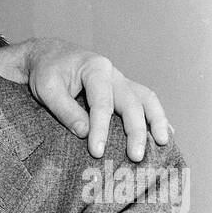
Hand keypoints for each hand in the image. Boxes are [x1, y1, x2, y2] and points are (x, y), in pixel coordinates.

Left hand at [0, 38, 169, 161]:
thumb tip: (85, 133)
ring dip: (156, 120)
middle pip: (132, 102)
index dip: (101, 129)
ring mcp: (120, 80)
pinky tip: (164, 133)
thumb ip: (65, 111)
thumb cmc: (46, 71)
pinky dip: (155, 116)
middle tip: (135, 157)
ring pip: (146, 98)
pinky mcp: (121, 89)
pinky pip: (144, 101)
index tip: (97, 153)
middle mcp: (113, 73)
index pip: (103, 103)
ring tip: (162, 143)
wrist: (48, 55)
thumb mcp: (48, 90)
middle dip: (135, 131)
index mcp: (96, 68)